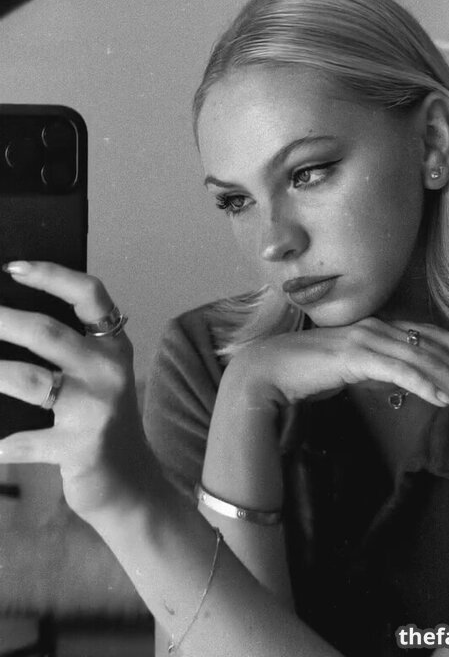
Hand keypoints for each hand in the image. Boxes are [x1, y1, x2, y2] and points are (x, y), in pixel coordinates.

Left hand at [0, 261, 151, 519]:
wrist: (131, 486)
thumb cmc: (100, 422)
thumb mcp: (97, 378)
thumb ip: (64, 350)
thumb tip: (6, 322)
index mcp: (113, 345)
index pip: (89, 294)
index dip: (51, 275)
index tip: (11, 267)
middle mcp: (109, 370)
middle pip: (48, 333)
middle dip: (3, 321)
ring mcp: (96, 409)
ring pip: (31, 381)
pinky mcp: (80, 448)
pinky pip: (25, 441)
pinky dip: (0, 444)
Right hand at [225, 318, 448, 413]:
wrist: (267, 371)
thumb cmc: (304, 373)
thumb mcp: (349, 370)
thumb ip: (375, 369)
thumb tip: (399, 380)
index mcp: (375, 327)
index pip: (426, 334)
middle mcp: (376, 327)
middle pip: (432, 348)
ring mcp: (366, 339)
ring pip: (423, 359)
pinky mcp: (356, 357)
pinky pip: (399, 371)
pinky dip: (425, 385)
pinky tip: (443, 401)